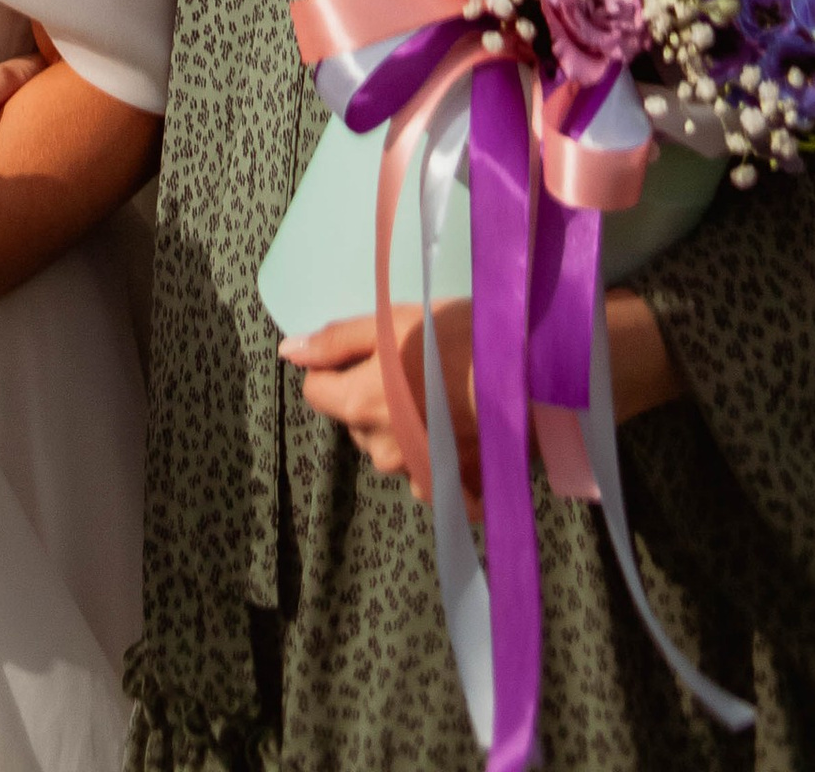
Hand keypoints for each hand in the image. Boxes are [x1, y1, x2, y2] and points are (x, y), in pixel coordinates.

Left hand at [285, 303, 480, 496]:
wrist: (526, 385)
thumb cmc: (458, 341)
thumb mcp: (392, 323)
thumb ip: (337, 340)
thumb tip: (288, 351)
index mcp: (358, 405)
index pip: (316, 391)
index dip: (335, 368)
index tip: (367, 354)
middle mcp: (378, 449)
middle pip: (354, 419)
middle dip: (371, 397)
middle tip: (411, 369)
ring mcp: (414, 475)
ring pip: (389, 445)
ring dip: (402, 425)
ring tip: (441, 397)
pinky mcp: (447, 492)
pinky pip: (424, 471)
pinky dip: (434, 452)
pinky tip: (459, 429)